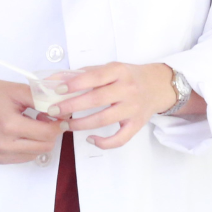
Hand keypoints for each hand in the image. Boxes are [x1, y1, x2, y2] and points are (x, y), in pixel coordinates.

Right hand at [0, 78, 64, 167]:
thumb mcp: (17, 90)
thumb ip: (42, 99)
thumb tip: (62, 110)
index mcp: (9, 125)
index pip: (47, 133)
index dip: (58, 124)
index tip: (58, 115)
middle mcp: (4, 144)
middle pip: (45, 145)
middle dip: (51, 132)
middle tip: (45, 118)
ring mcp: (0, 154)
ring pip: (38, 153)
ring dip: (41, 140)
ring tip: (32, 125)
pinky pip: (27, 157)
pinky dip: (31, 146)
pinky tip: (23, 134)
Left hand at [54, 61, 181, 150]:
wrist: (159, 86)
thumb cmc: (128, 77)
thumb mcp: (110, 68)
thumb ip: (84, 73)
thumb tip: (54, 80)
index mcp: (119, 72)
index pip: (95, 77)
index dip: (75, 84)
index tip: (57, 90)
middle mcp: (128, 89)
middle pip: (96, 100)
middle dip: (71, 106)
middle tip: (52, 111)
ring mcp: (133, 108)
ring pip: (104, 120)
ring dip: (80, 124)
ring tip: (64, 124)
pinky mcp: (137, 124)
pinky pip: (120, 138)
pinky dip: (104, 143)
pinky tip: (89, 139)